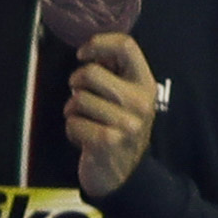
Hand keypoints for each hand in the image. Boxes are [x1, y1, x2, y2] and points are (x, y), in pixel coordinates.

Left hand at [67, 32, 158, 196]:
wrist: (123, 173)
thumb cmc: (117, 128)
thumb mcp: (126, 97)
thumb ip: (114, 72)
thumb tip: (90, 49)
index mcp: (145, 83)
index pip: (126, 46)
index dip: (98, 44)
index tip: (83, 54)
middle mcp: (140, 101)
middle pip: (90, 73)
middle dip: (75, 83)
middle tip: (80, 95)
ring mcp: (127, 123)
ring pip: (77, 100)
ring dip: (73, 111)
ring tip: (86, 120)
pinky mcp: (108, 141)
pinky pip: (73, 123)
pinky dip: (72, 130)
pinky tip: (85, 138)